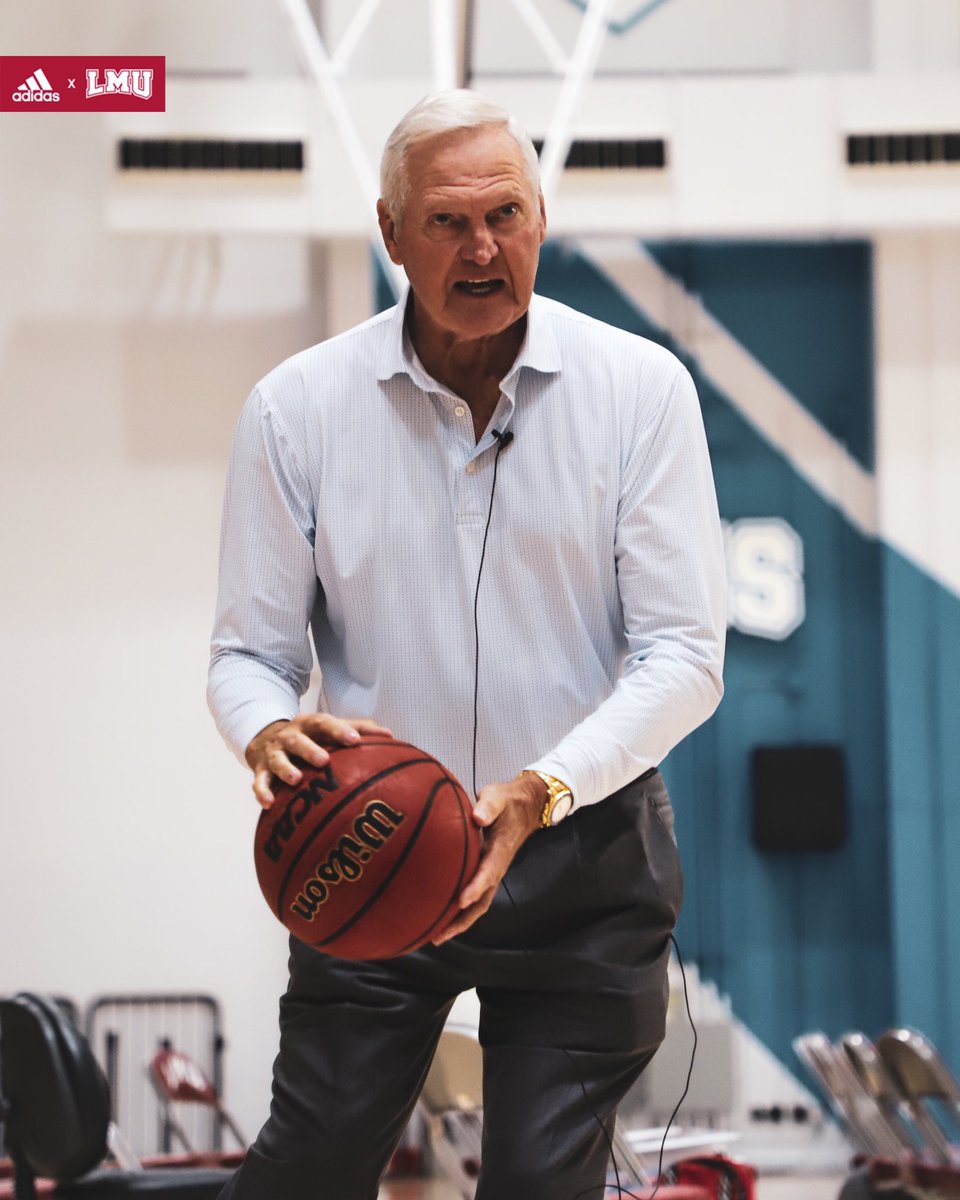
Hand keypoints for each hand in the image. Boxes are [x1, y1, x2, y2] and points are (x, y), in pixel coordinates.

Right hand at [245, 714, 393, 807]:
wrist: (266, 737)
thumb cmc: (311, 737)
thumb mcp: (329, 729)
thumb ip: (359, 729)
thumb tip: (391, 736)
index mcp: (310, 725)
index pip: (325, 723)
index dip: (339, 730)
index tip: (355, 740)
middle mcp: (291, 736)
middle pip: (298, 740)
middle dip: (310, 749)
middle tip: (324, 761)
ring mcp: (274, 753)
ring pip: (277, 759)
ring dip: (285, 768)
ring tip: (295, 779)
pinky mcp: (260, 769)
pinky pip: (259, 781)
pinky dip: (262, 791)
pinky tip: (268, 804)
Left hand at [433, 773, 544, 943]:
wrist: (525, 806)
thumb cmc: (508, 802)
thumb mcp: (498, 797)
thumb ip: (488, 806)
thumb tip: (477, 816)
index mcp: (500, 850)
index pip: (489, 872)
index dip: (476, 887)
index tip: (460, 900)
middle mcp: (496, 866)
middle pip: (482, 901)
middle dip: (463, 920)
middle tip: (440, 935)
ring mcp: (491, 871)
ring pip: (478, 903)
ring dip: (459, 921)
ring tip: (435, 935)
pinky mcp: (485, 871)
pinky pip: (473, 895)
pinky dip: (458, 908)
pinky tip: (439, 913)